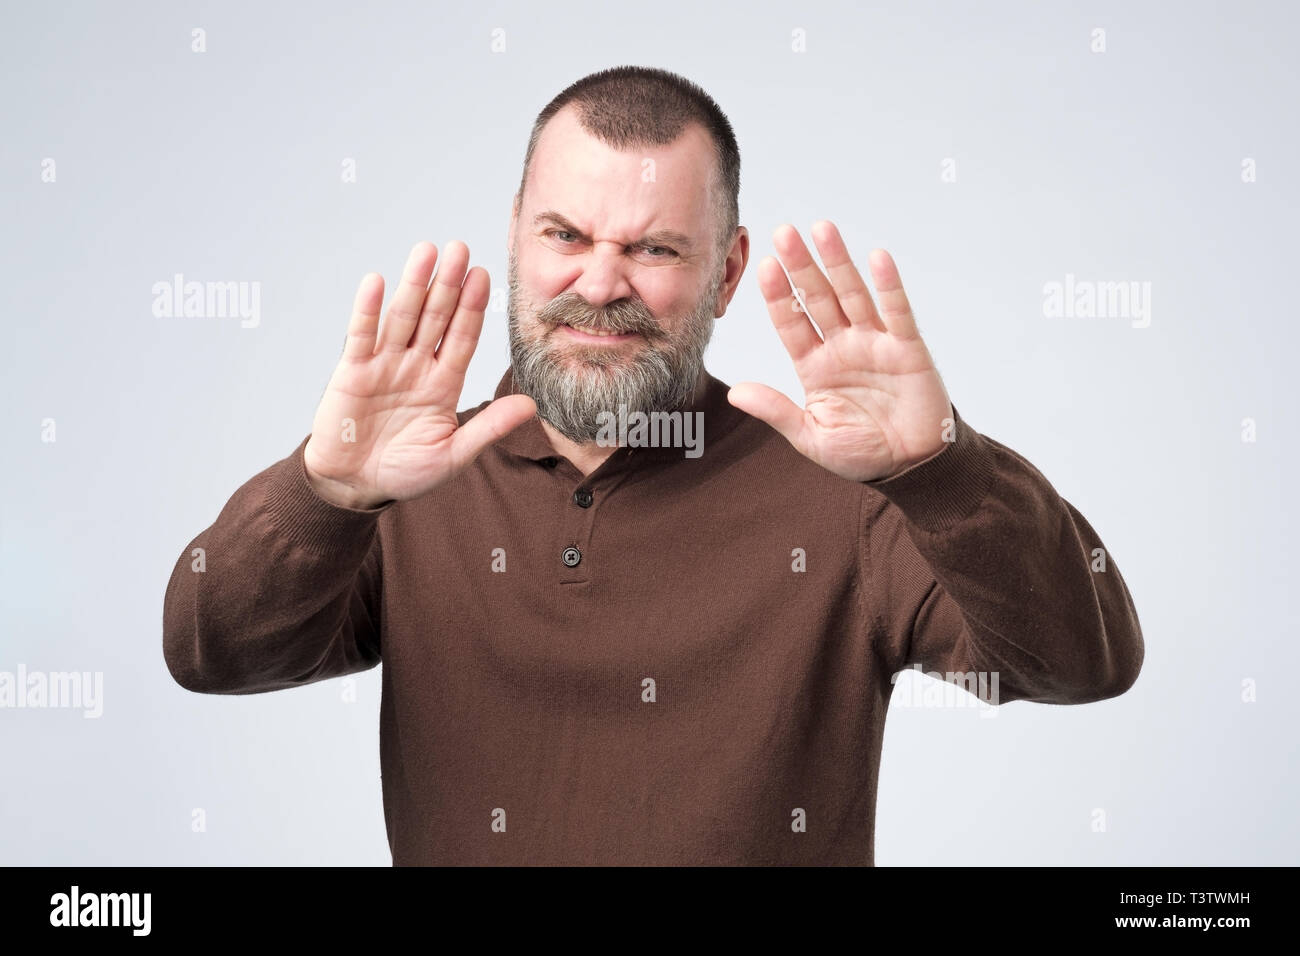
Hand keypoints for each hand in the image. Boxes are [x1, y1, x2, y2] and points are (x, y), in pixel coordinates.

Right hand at [303, 241, 535, 508]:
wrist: (355, 485)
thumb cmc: (404, 472)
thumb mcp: (453, 454)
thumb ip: (488, 428)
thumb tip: (531, 406)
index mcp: (443, 384)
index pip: (463, 338)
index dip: (473, 308)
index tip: (486, 277)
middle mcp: (417, 366)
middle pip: (436, 318)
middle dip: (449, 284)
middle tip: (461, 248)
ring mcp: (384, 365)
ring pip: (403, 317)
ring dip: (415, 284)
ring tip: (427, 252)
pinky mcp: (352, 371)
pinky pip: (362, 335)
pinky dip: (368, 309)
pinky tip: (378, 282)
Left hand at [727, 222, 953, 482]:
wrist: (910, 467)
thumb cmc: (861, 453)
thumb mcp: (810, 436)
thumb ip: (776, 411)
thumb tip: (735, 393)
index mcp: (815, 366)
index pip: (791, 323)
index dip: (779, 296)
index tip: (764, 267)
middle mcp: (842, 347)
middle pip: (817, 298)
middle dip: (801, 266)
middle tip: (784, 232)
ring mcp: (874, 344)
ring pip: (853, 295)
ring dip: (838, 262)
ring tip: (822, 229)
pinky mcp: (907, 350)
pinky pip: (897, 313)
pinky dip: (888, 286)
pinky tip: (876, 258)